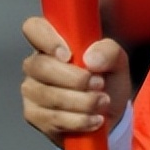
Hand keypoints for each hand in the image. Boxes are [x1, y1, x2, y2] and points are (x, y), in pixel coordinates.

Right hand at [21, 17, 132, 147]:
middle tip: (99, 84)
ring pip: (47, 95)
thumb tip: (90, 58)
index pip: (33, 28)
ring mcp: (32, 90)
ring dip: (81, 102)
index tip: (68, 54)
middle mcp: (36, 64)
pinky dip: (78, 120)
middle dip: (74, 78)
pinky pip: (51, 118)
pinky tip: (95, 120)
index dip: (46, 39)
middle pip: (40, 66)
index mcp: (52, 42)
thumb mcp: (117, 62)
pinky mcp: (34, 115)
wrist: (107, 114)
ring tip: (103, 102)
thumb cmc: (106, 80)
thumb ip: (109, 51)